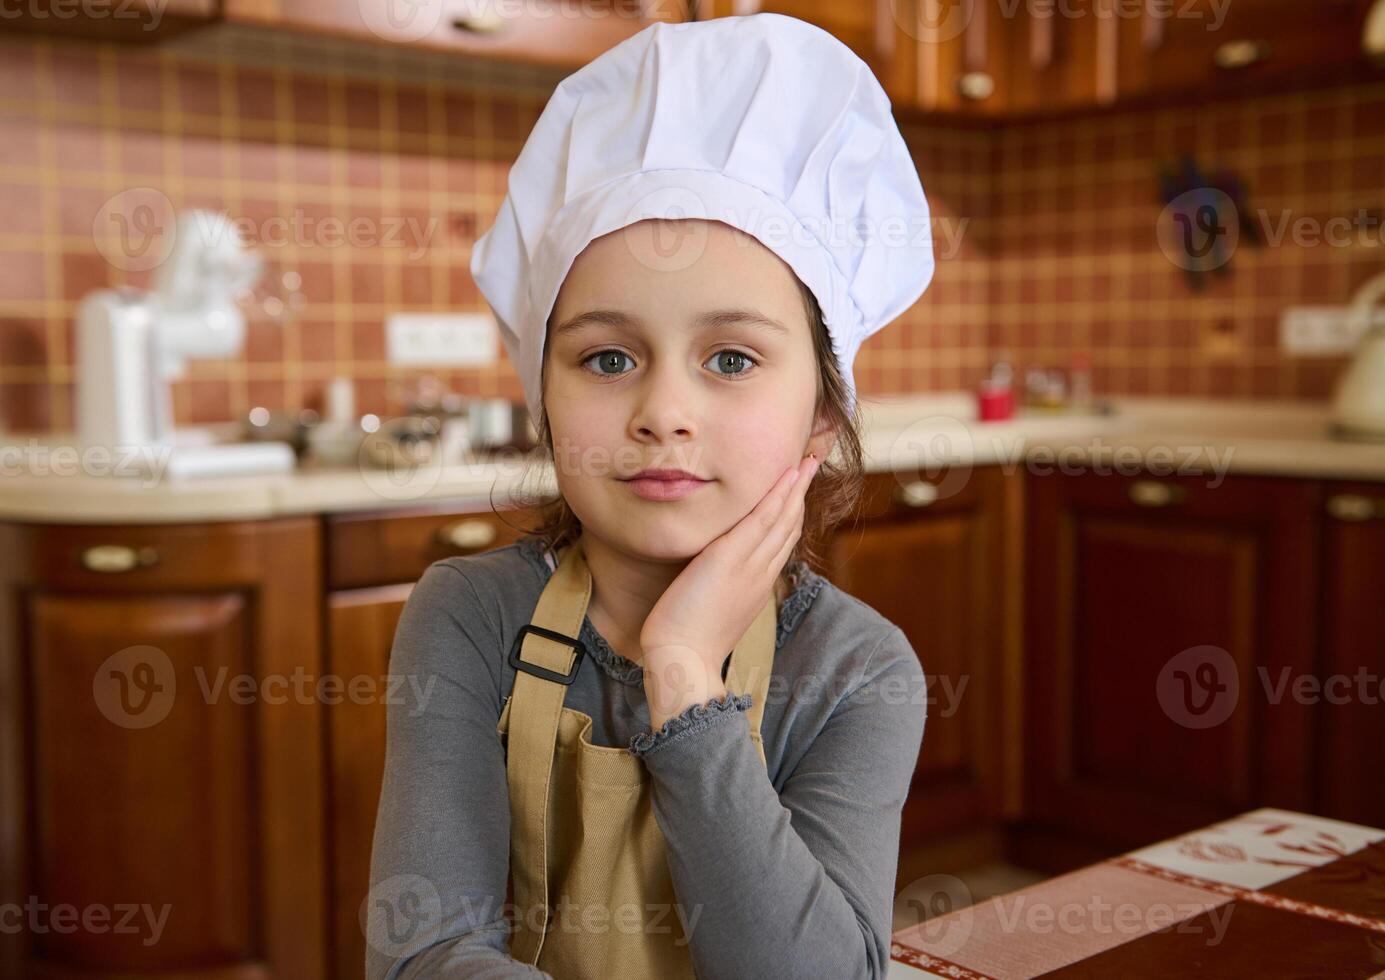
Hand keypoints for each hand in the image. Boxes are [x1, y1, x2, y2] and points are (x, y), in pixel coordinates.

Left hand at [640, 452, 821, 728]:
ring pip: (782, 518)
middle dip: (801, 494)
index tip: (797, 494)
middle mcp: (761, 572)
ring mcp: (750, 564)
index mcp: (758, 585)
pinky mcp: (731, 557)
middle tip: (812, 466)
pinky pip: (763, 519)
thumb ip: (722, 591)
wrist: (682, 659)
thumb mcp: (713, 612)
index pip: (781, 543)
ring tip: (807, 461)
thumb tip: (716, 580)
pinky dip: (778, 495)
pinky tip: (788, 475)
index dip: (792, 515)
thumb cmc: (687, 642)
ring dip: (796, 487)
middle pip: (789, 526)